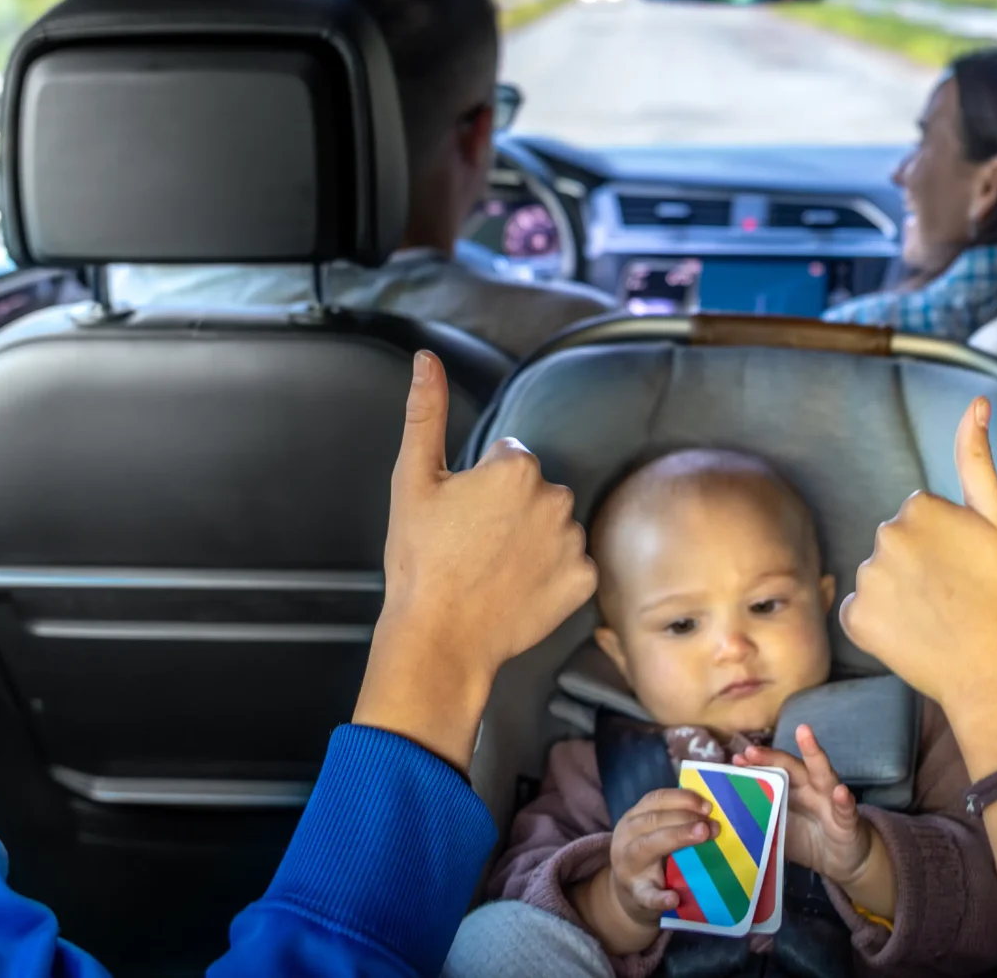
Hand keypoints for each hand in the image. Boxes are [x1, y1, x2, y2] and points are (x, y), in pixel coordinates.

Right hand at [353, 352, 596, 770]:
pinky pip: (571, 564)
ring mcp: (574, 542)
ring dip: (532, 539)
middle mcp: (556, 497)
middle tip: (472, 544)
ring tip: (492, 568)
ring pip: (553, 525)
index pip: (507, 457)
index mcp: (517, 467)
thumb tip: (426, 359)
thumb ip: (424, 413)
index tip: (460, 516)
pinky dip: (550, 574)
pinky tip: (517, 588)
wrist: (439, 637)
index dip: (479, 485)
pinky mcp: (584, 581)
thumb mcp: (413, 480)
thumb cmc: (420, 561)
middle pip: (534, 489)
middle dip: (509, 508)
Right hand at [578, 787, 711, 952]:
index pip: (656, 800)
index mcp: (633, 819)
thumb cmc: (648, 858)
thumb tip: (710, 809)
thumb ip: (675, 820)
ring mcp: (627, 868)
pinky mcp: (635, 896)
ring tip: (702, 836)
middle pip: (652, 821)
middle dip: (684, 819)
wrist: (626, 897)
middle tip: (711, 826)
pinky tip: (674, 898)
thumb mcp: (653, 833)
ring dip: (676, 838)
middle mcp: (626, 839)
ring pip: (645, 848)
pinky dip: (660, 897)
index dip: (682, 799)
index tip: (707, 805)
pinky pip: (645, 895)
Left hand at [739, 725, 892, 914]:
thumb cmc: (810, 839)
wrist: (845, 861)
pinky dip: (844, 800)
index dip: (756, 765)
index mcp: (793, 790)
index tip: (736, 760)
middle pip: (791, 767)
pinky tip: (840, 792)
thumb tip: (726, 820)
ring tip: (804, 733)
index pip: (773, 772)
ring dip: (814, 753)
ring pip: (823, 773)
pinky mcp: (848, 821)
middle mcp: (811, 788)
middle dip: (771, 757)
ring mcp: (831, 801)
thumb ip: (761, 820)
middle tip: (750, 751)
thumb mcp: (781, 831)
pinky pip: (846, 810)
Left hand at [841, 398, 996, 770]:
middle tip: (957, 598)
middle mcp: (886, 536)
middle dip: (920, 567)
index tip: (969, 570)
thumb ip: (978, 460)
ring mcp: (868, 579)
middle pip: (897, 545)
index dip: (948, 546)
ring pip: (879, 579)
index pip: (922, 518)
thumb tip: (976, 402)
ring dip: (900, 596)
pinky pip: (860, 614)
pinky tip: (912, 638)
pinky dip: (880, 626)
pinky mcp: (856, 619)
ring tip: (938, 621)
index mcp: (920, 507)